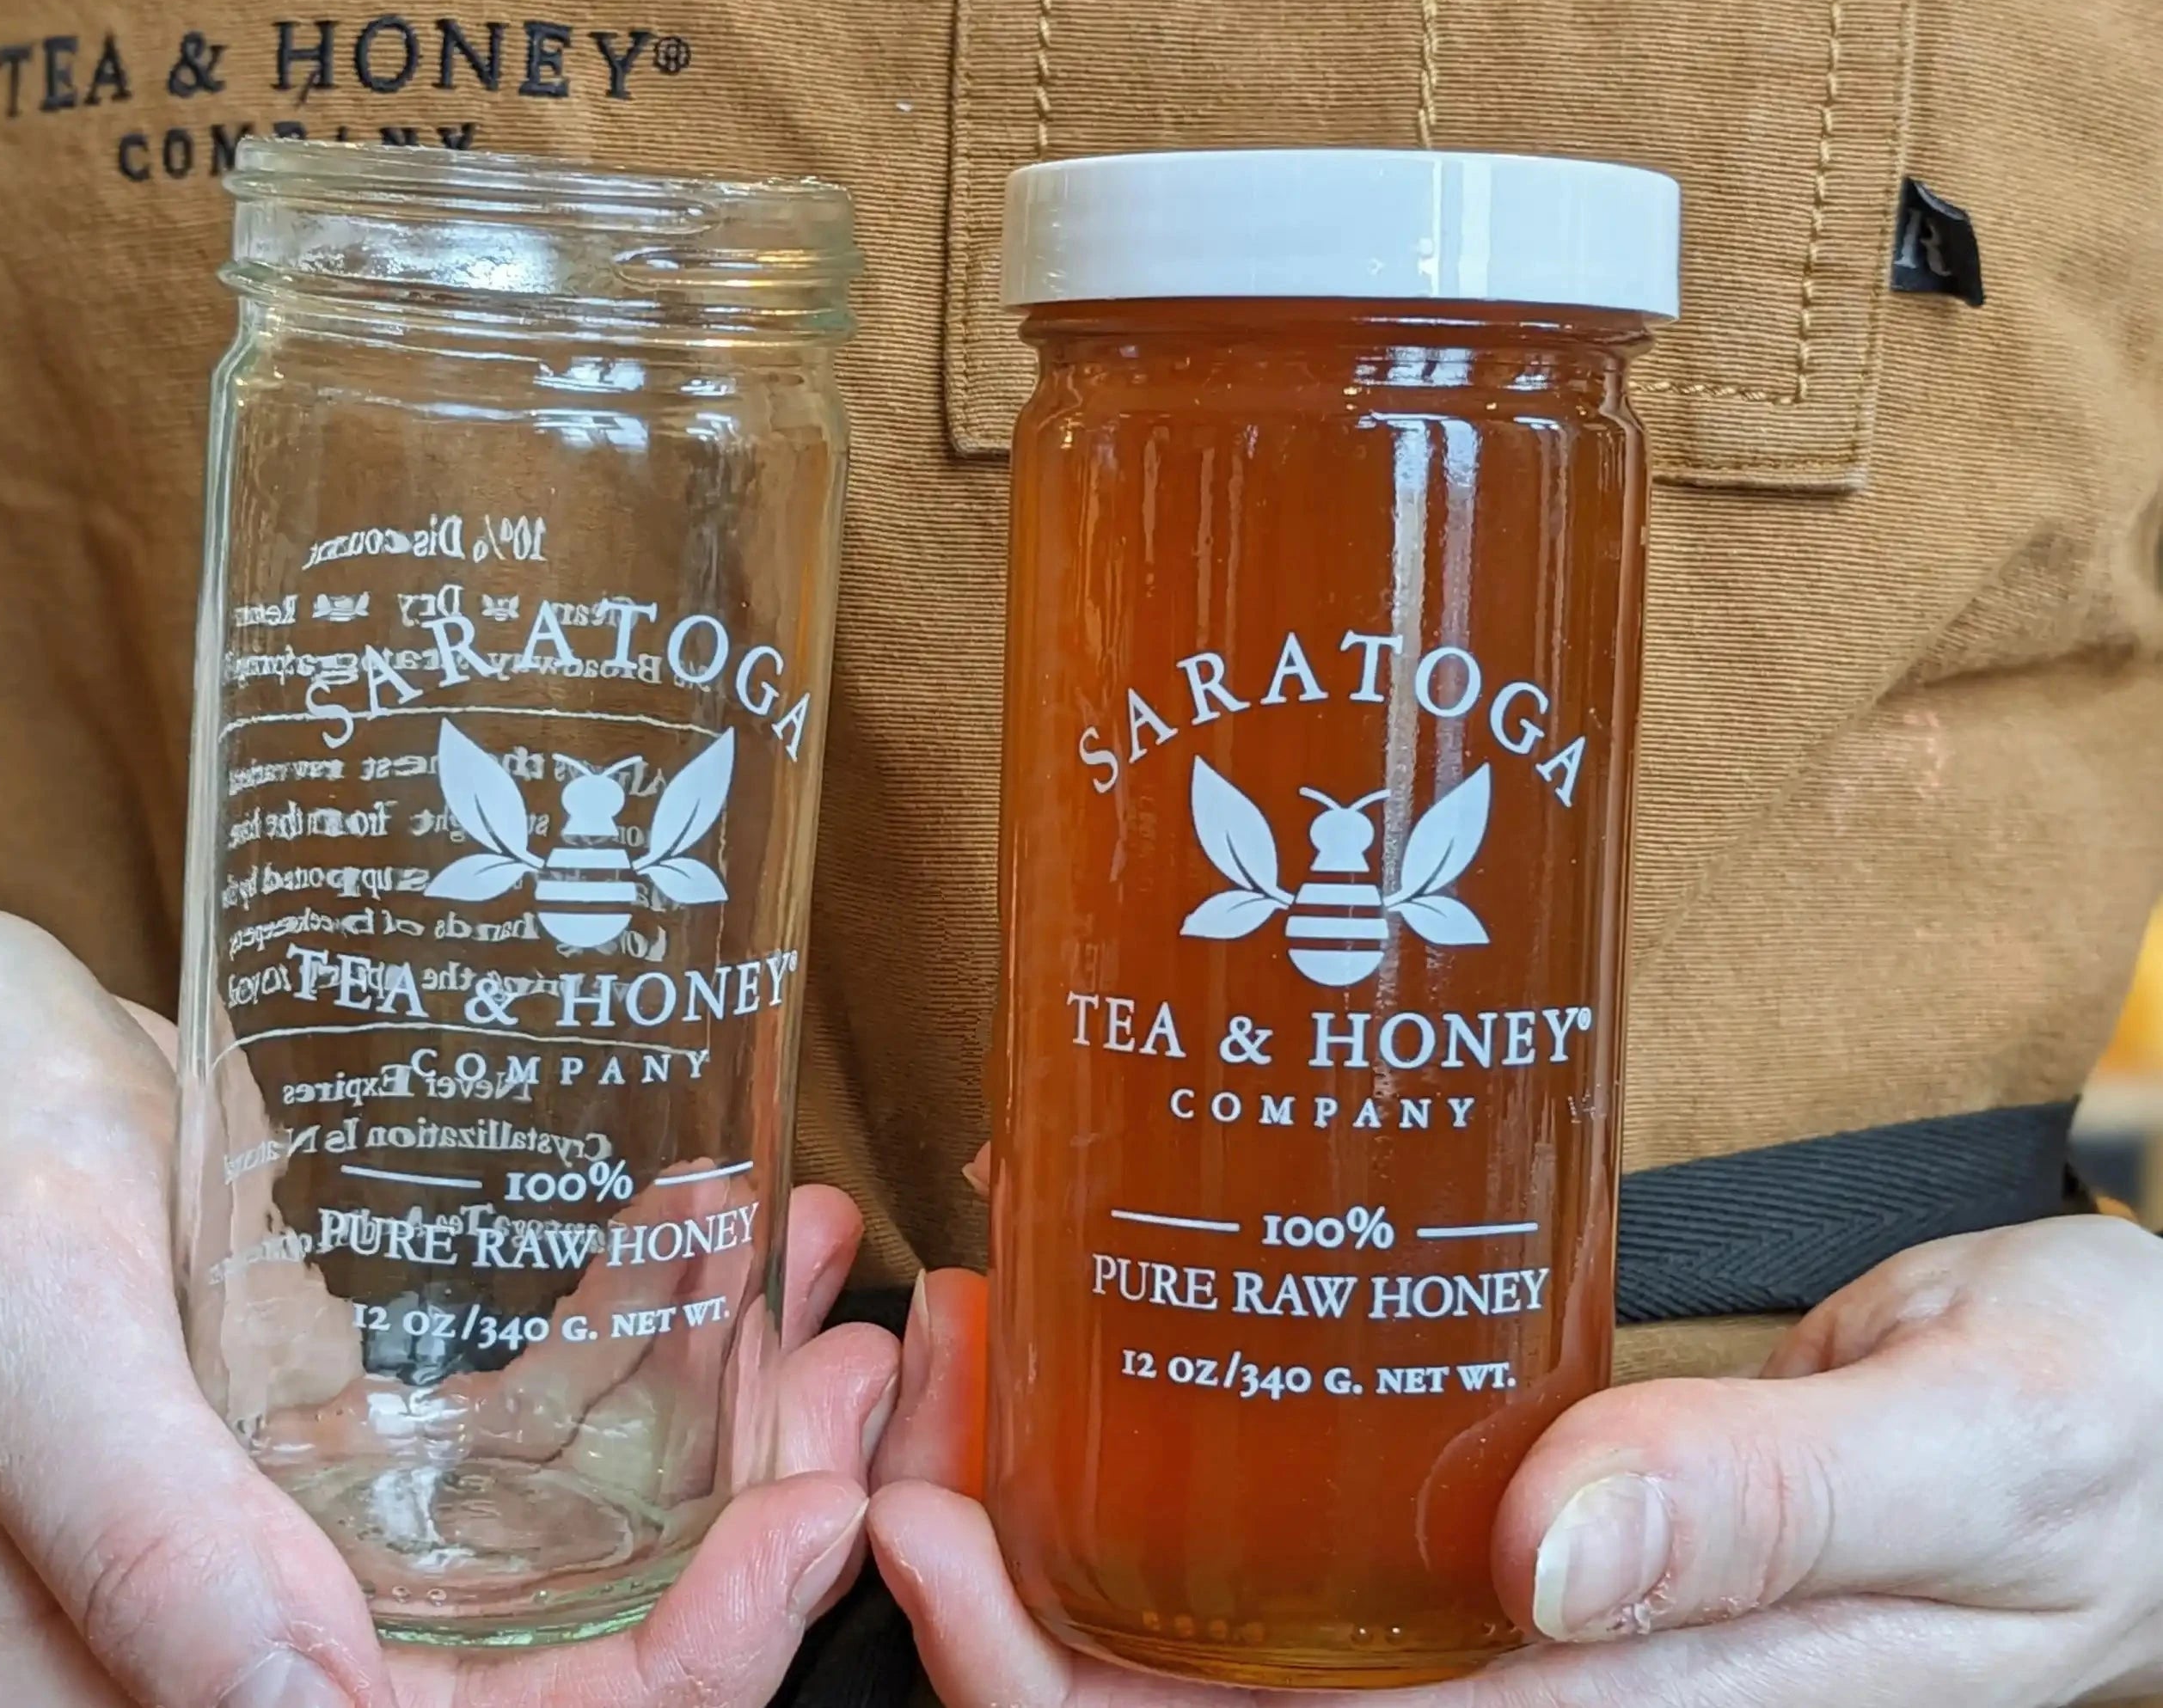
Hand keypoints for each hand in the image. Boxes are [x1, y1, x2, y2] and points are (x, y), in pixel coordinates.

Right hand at [0, 892, 896, 1707]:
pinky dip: (623, 1341)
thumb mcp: (5, 1318)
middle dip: (729, 1558)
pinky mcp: (305, 1414)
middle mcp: (210, 1625)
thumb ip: (140, 1530)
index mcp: (114, 1675)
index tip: (805, 1535)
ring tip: (832, 1296)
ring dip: (710, 1438)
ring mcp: (271, 1519)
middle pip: (523, 1672)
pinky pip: (494, 1423)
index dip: (652, 1690)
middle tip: (863, 1387)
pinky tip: (713, 1236)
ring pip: (535, 1550)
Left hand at [869, 1217, 2162, 1706]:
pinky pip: (1330, 1526)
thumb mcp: (1972, 1451)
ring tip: (989, 1312)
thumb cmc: (2089, 1438)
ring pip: (1249, 1619)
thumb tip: (1557, 1553)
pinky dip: (1193, 1433)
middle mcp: (1549, 1691)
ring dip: (1082, 1497)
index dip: (1067, 1696)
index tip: (932, 1529)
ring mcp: (1534, 1618)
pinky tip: (1127, 1304)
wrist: (2147, 1414)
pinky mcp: (1538, 1524)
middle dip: (1025, 1588)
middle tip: (933, 1371)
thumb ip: (1781, 1503)